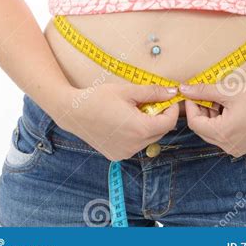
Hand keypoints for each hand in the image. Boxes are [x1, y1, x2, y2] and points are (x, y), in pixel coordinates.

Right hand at [58, 83, 179, 160]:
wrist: (73, 113)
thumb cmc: (99, 98)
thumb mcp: (128, 91)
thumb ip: (153, 92)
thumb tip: (172, 91)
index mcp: (140, 129)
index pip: (169, 122)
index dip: (172, 109)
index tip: (168, 98)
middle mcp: (135, 146)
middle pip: (160, 132)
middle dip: (160, 116)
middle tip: (151, 101)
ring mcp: (125, 153)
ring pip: (149, 139)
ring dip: (149, 125)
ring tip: (134, 110)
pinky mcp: (117, 155)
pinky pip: (136, 144)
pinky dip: (137, 133)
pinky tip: (124, 121)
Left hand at [179, 77, 245, 157]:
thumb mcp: (228, 91)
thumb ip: (204, 91)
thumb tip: (183, 89)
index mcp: (223, 134)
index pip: (194, 123)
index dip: (191, 106)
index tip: (192, 92)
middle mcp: (228, 147)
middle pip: (202, 129)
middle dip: (201, 111)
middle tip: (207, 94)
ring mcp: (236, 149)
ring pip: (212, 133)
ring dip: (212, 116)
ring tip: (222, 99)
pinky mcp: (243, 147)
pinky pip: (224, 136)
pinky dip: (222, 122)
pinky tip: (230, 108)